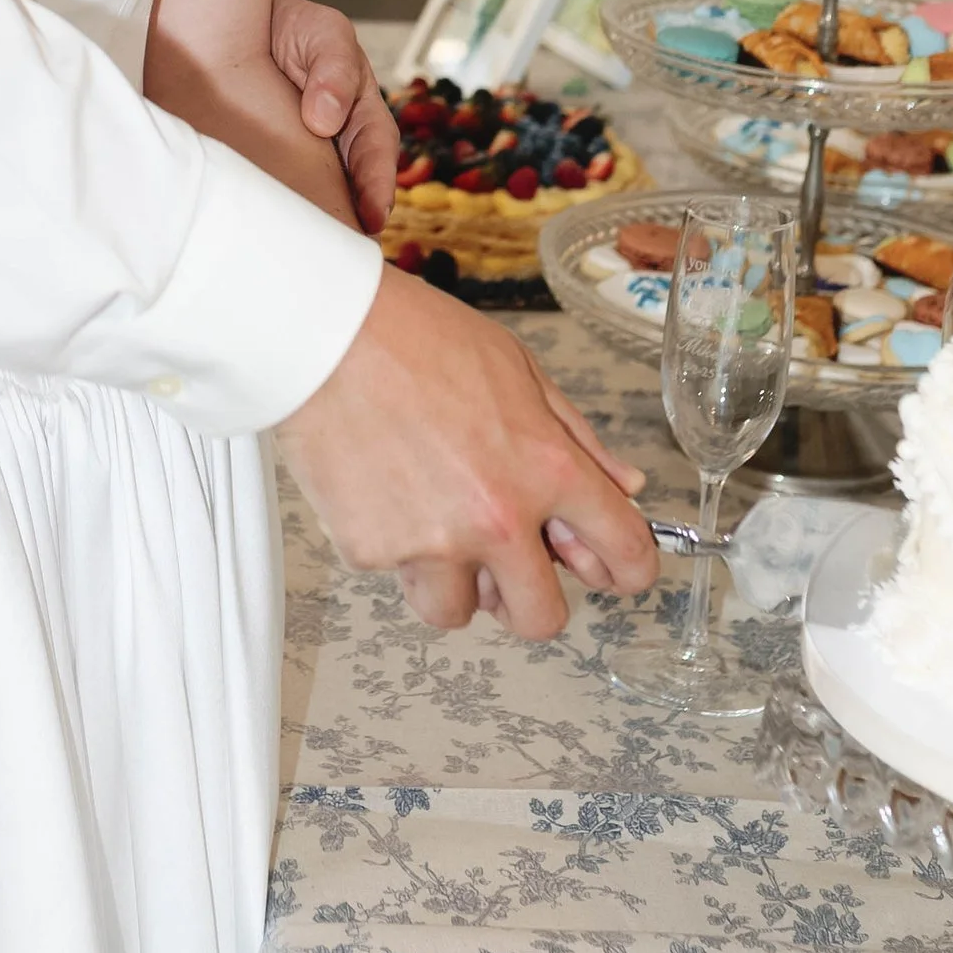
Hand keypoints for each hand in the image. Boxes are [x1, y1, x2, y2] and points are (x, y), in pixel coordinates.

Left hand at [267, 0, 396, 232]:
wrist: (241, 24)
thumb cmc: (292, 29)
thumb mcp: (322, 32)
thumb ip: (333, 68)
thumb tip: (326, 119)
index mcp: (360, 111)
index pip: (376, 152)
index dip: (376, 186)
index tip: (373, 215)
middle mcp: (339, 142)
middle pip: (354, 189)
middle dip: (353, 220)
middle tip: (347, 248)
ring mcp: (309, 157)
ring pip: (322, 197)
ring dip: (322, 224)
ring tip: (314, 254)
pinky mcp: (276, 166)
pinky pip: (286, 193)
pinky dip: (286, 215)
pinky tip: (274, 237)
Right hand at [275, 265, 657, 637]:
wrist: (323, 334)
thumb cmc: (418, 337)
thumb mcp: (519, 369)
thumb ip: (576, 437)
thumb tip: (624, 485)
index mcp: (545, 469)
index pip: (623, 552)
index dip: (628, 572)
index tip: (614, 571)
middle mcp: (496, 519)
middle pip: (542, 617)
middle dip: (530, 597)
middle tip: (506, 562)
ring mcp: (432, 543)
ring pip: (460, 612)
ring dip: (455, 582)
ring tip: (431, 523)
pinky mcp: (372, 552)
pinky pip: (397, 576)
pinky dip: (394, 547)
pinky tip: (382, 491)